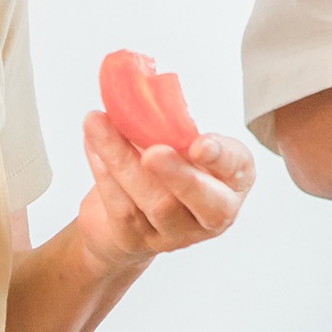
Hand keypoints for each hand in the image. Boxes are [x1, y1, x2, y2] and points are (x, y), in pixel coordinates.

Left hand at [74, 112, 256, 270]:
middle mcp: (212, 212)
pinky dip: (105, 173)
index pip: (237, 167)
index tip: (200, 144)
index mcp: (230, 179)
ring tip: (99, 126)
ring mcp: (177, 233)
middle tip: (152, 152)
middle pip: (205, 202)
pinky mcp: (139, 241)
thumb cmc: (159, 172)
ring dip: (123, 160)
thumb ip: (171, 127)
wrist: (121, 219)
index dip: (221, 157)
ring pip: (156, 203)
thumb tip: (140, 91)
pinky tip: (94, 147)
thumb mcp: (176, 145)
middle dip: (177, 174)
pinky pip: (123, 208)